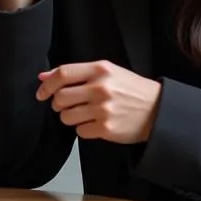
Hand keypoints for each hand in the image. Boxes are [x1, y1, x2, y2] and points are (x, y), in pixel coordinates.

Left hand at [36, 61, 161, 143]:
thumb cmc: (131, 89)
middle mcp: (100, 88)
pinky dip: (83, 129)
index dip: (47, 84)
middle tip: (64, 105)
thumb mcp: (107, 71)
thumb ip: (77, 73)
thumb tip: (43, 76)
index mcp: (100, 70)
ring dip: (68, 117)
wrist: (158, 110)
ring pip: (66, 116)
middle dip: (57, 104)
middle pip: (60, 97)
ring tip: (81, 114)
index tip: (41, 92)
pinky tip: (94, 123)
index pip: (63, 73)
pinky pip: (80, 131)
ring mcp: (103, 110)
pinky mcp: (106, 129)